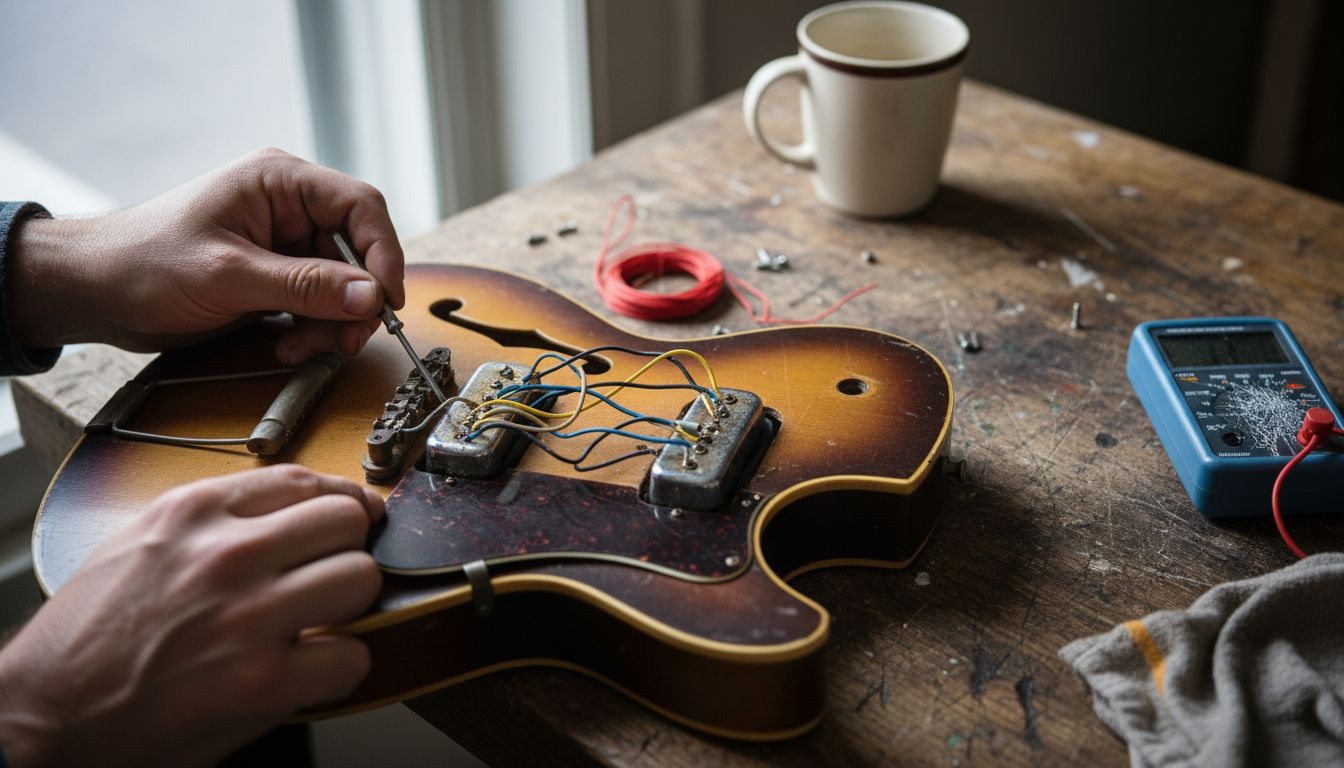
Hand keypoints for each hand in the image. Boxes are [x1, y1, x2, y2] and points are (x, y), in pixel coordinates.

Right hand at [0, 465, 383, 766]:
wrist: (42, 712)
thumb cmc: (88, 637)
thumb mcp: (142, 543)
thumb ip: (214, 520)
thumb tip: (291, 512)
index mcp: (194, 514)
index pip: (304, 481)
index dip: (338, 501)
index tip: (352, 515)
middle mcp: (226, 555)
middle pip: (346, 521)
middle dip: (346, 549)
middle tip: (329, 576)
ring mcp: (248, 617)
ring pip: (360, 578)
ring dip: (350, 607)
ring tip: (319, 624)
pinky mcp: (262, 682)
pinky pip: (351, 656)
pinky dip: (341, 668)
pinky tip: (309, 671)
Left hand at [8, 148, 404, 363]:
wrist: (92, 292)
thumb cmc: (142, 264)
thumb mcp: (229, 276)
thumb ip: (305, 286)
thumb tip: (370, 296)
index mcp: (279, 181)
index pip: (360, 207)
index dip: (383, 253)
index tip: (386, 301)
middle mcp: (288, 208)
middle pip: (357, 252)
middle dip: (356, 301)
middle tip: (347, 339)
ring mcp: (282, 244)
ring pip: (342, 286)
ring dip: (331, 323)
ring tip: (300, 349)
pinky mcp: (275, 277)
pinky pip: (317, 304)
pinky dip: (312, 330)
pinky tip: (286, 346)